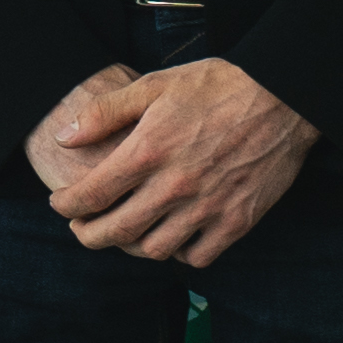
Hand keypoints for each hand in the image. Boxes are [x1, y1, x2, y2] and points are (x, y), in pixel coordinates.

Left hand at [44, 59, 320, 265]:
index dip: (66, 207)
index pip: (92, 195)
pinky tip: (171, 236)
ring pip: (155, 250)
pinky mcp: (238, 220)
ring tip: (124, 232)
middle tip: (81, 229)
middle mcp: (175, 186)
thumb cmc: (216, 86)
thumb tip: (64, 138)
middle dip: (88, 235)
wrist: (284, 97)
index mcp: (148, 152)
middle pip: (117, 231)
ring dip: (132, 246)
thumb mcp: (153, 86)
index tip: (59, 205)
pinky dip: (179, 253)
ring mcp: (209, 207)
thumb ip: (104, 113)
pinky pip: (199, 257)